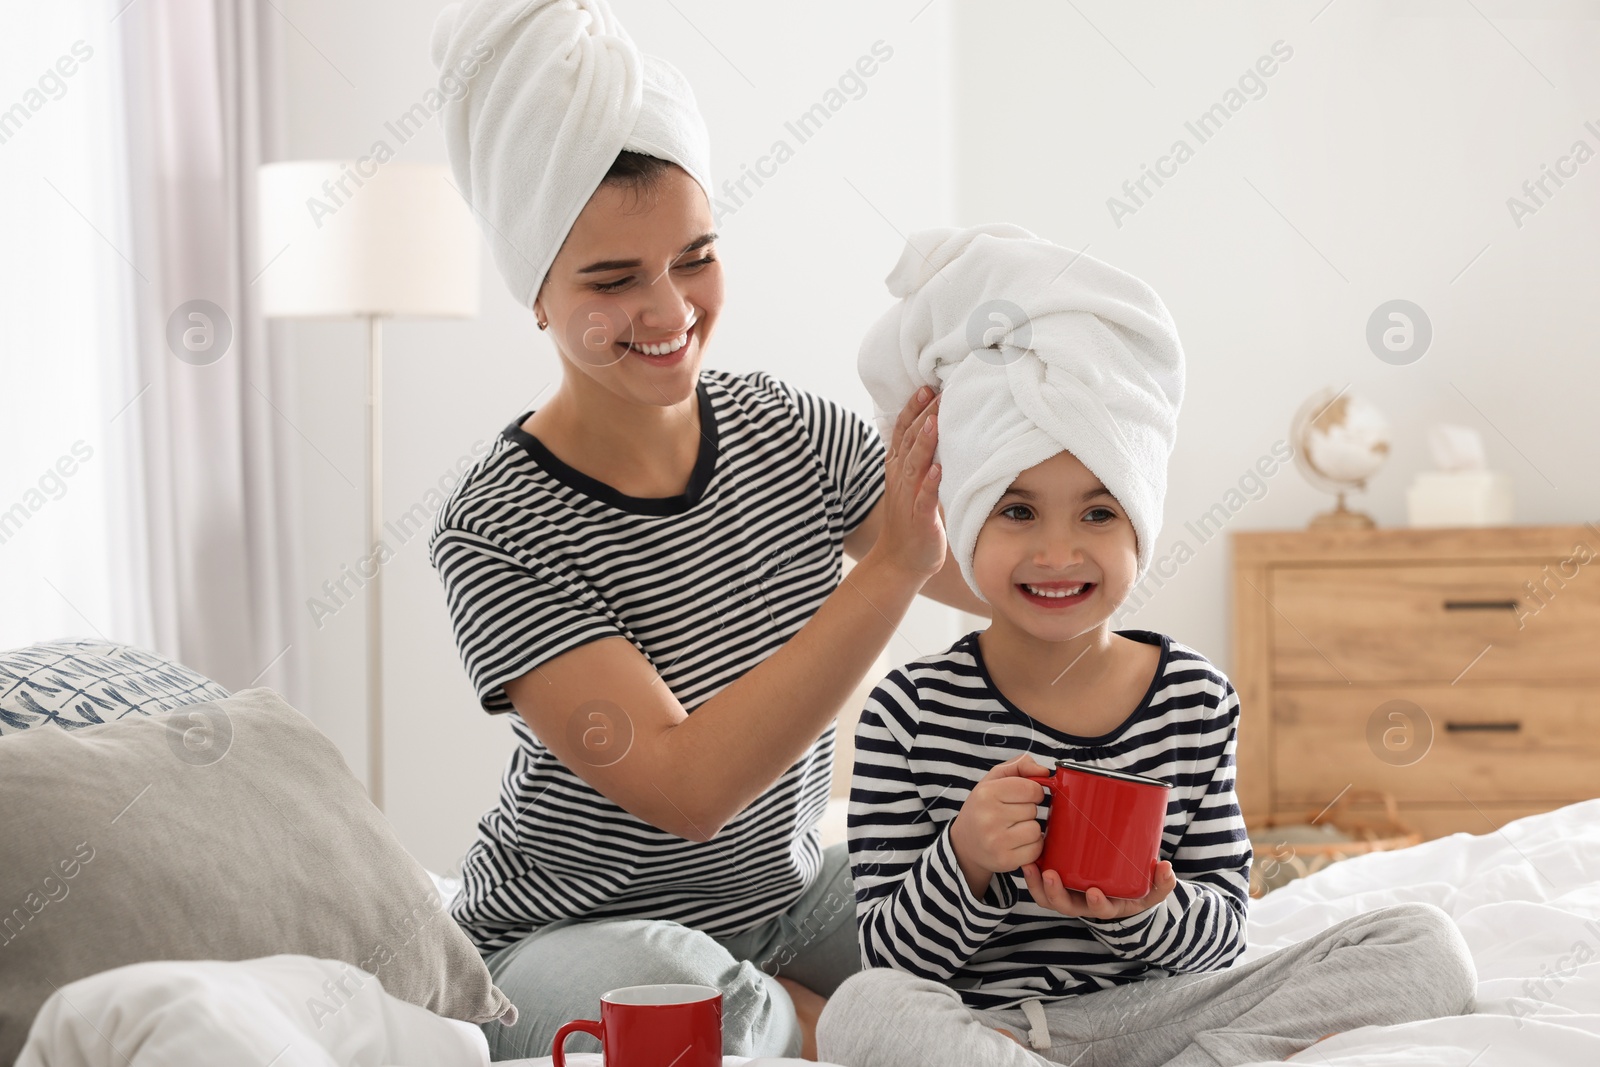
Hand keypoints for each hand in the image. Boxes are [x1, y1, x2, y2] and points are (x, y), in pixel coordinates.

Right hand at [865, 387, 944, 580]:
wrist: (900, 561)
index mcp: (898, 468)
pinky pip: (923, 498)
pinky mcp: (918, 519)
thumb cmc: (912, 521)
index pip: (902, 432)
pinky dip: (929, 483)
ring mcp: (907, 498)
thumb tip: (943, 432)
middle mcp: (900, 479)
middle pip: (909, 441)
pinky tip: (938, 470)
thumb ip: (922, 459)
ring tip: (935, 420)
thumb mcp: (914, 484)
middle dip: (923, 415)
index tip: (925, 387)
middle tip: (938, 391)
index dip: (912, 409)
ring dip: (924, 442)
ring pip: (914, 464)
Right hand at [949, 754, 1053, 896]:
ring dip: (1031, 829)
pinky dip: (1031, 846)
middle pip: (1033, 809)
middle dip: (1028, 811)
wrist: (964, 844)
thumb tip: (1045, 771)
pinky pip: (1035, 850)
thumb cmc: (983, 807)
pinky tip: (1017, 843)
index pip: (1030, 788)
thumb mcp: (994, 779)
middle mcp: (989, 817)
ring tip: (1015, 829)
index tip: (1024, 796)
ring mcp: (996, 841)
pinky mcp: (1004, 860)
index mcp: (986, 793)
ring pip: (1036, 830)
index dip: (1033, 792)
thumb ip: (1020, 765)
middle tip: (1012, 815)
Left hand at [1022, 859, 1177, 919]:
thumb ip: (1162, 882)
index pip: (1100, 909)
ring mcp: (1069, 895)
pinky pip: (1041, 885)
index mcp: (1107, 906)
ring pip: (1048, 897)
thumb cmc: (1135, 890)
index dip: (1096, 904)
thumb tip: (1166, 867)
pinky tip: (1027, 860)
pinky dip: (1032, 876)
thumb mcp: (1153, 891)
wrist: (1121, 891)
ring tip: (1031, 867)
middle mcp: (1084, 904)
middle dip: (1056, 893)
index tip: (1095, 893)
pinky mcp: (1058, 882)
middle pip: (1065, 905)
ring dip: (1037, 884)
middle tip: (1051, 875)